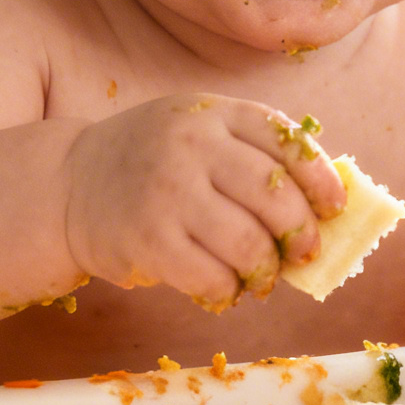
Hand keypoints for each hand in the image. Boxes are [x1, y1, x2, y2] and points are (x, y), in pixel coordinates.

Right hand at [62, 93, 348, 311]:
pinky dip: (230, 291)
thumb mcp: (198, 133)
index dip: (321, 180)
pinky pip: (213, 278)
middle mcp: (192, 145)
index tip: (334, 208)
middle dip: (301, 234)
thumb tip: (325, 210)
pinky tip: (224, 288)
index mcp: (213, 112)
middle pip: (276, 198)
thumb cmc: (153, 164)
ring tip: (262, 276)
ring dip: (266, 270)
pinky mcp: (149, 240)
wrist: (70, 183)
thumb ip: (251, 155)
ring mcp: (168, 192)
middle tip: (304, 253)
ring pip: (250, 245)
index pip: (288, 143)